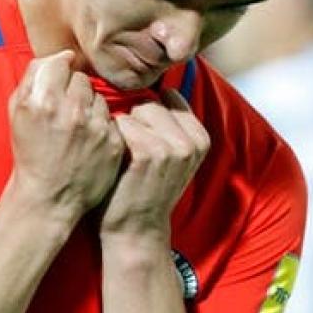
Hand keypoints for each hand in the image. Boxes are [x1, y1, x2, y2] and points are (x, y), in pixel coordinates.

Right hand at [8, 50, 124, 224]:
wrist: (48, 196)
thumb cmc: (30, 151)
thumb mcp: (18, 111)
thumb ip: (35, 76)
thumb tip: (64, 56)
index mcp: (44, 100)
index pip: (61, 63)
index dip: (58, 74)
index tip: (56, 88)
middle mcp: (72, 111)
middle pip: (82, 80)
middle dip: (74, 91)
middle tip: (65, 113)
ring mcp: (96, 128)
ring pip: (100, 98)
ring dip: (90, 108)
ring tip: (77, 129)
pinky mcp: (113, 143)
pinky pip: (112, 118)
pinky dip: (102, 126)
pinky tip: (90, 141)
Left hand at [100, 89, 209, 238]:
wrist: (134, 230)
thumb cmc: (142, 187)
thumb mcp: (168, 155)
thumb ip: (168, 123)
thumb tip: (157, 82)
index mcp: (200, 137)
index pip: (168, 98)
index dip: (146, 117)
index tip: (142, 143)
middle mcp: (192, 141)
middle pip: (149, 102)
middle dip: (133, 121)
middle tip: (131, 154)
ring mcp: (173, 147)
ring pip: (134, 110)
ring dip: (121, 130)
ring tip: (125, 158)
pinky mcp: (150, 153)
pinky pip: (121, 123)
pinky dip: (113, 138)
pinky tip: (117, 161)